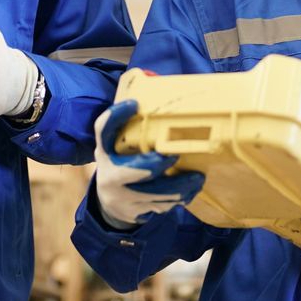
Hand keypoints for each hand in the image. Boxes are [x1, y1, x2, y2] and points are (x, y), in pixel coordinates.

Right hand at [91, 100, 203, 227]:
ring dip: (179, 186)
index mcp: (104, 152)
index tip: (134, 103)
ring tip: (198, 177)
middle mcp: (109, 175)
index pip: (103, 130)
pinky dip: (180, 199)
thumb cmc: (119, 165)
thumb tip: (152, 87)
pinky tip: (192, 191)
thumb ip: (128, 128)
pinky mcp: (137, 212)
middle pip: (132, 171)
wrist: (109, 204)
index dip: (115, 116)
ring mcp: (123, 197)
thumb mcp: (115, 147)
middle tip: (176, 155)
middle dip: (155, 165)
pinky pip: (162, 206)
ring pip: (153, 194)